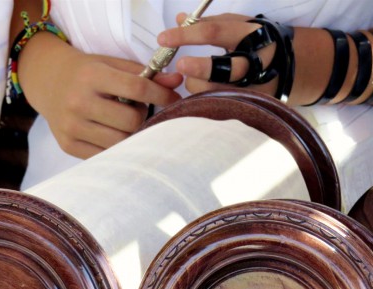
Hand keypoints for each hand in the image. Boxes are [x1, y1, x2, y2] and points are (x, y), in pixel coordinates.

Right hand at [18, 33, 182, 158]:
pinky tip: (113, 134)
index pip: (136, 89)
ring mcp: (71, 127)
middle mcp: (79, 102)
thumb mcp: (112, 64)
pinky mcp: (68, 145)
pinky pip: (104, 154)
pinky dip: (116, 147)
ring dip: (131, 133)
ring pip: (120, 142)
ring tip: (123, 121)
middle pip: (131, 121)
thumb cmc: (86, 72)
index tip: (173, 99)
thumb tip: (177, 82)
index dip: (161, 95)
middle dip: (142, 117)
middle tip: (136, 110)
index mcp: (91, 76)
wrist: (47, 81)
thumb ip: (144, 74)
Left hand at [158, 13, 278, 96]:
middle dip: (200, 68)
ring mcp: (254, 85)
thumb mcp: (235, 25)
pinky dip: (205, 100)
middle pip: (226, 69)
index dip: (186, 35)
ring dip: (197, 86)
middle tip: (180, 66)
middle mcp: (253, 61)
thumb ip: (207, 23)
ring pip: (220, 91)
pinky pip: (222, 105)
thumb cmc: (251, 41)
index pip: (213, 32)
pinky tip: (196, 96)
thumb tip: (180, 19)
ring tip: (190, 81)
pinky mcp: (251, 104)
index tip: (163, 39)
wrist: (290, 64)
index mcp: (248, 34)